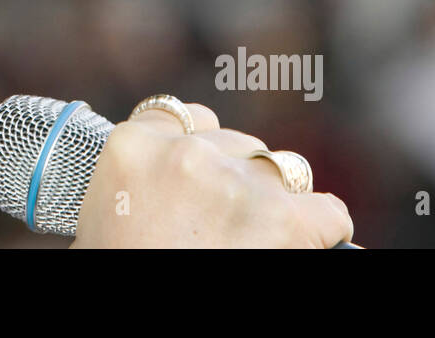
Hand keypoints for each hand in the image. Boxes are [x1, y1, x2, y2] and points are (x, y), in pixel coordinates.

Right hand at [70, 103, 353, 247]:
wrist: (138, 319)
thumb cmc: (118, 265)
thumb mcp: (107, 212)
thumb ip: (143, 177)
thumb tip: (174, 182)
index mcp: (134, 145)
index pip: (190, 117)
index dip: (205, 150)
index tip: (206, 179)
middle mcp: (186, 152)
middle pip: (241, 145)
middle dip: (240, 180)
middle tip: (226, 226)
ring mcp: (236, 182)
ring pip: (284, 171)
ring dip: (276, 202)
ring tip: (257, 240)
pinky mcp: (284, 217)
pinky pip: (327, 211)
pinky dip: (322, 231)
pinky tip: (303, 247)